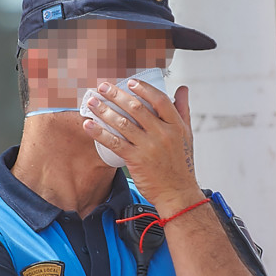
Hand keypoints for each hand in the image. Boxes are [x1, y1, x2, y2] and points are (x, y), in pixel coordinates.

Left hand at [82, 80, 202, 215]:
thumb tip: (182, 88)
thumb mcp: (187, 134)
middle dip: (116, 95)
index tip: (130, 82)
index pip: (159, 100)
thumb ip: (183, 109)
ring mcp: (149, 147)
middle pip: (136, 108)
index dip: (143, 88)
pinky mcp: (136, 160)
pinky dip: (100, 132)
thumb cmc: (181, 163)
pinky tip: (88, 125)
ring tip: (91, 102)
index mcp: (176, 125)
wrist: (177, 193)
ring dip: (104, 110)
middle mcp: (163, 134)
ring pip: (122, 123)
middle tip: (102, 87)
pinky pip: (114, 143)